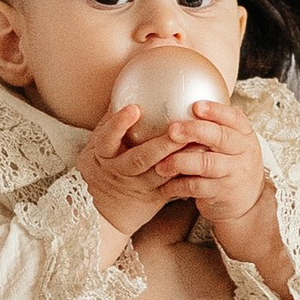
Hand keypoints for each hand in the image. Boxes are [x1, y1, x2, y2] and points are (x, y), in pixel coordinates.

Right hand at [79, 100, 199, 238]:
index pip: (107, 139)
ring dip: (181, 158)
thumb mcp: (96, 147)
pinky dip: (188, 172)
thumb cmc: (102, 167)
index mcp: (102, 156)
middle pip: (139, 159)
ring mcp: (137, 186)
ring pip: (161, 173)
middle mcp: (119, 171)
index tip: (134, 108)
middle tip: (179, 129)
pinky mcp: (154, 197)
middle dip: (161, 145)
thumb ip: (109, 123)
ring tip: (200, 142)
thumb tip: (125, 89)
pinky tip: (203, 159)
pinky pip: (173, 184)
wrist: (102, 211)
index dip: (119, 124)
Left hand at [170, 104, 286, 284]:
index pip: (234, 118)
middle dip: (194, 131)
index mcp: (245, 135)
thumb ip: (215, 128)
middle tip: (172, 130)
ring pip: (205, 163)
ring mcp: (234, 173)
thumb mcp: (233, 145)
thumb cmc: (231, 165)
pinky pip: (196, 186)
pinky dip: (177, 185)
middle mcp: (243, 152)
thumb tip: (180, 105)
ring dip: (179, 162)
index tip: (196, 106)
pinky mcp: (222, 193)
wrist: (247, 203)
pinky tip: (165, 183)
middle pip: (220, 137)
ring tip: (161, 163)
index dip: (215, 111)